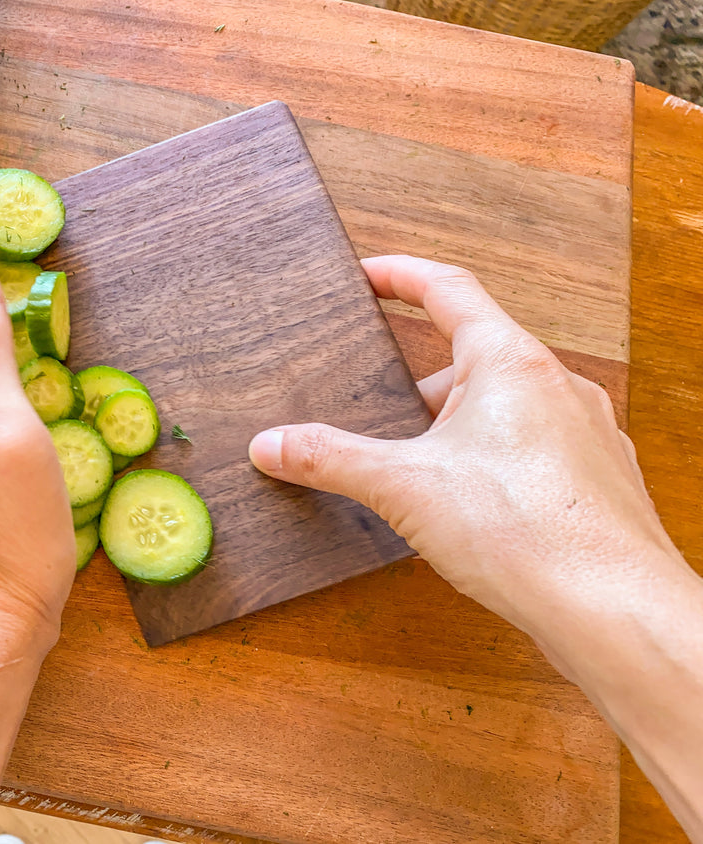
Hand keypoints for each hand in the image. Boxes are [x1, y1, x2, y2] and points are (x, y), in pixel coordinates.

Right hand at [249, 255, 681, 638]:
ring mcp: (582, 433)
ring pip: (501, 409)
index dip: (400, 275)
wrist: (613, 610)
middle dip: (414, 387)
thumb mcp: (403, 486)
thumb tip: (272, 445)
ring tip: (415, 473)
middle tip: (373, 412)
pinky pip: (528, 449)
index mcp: (510, 362)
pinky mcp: (592, 480)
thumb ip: (331, 458)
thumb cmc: (527, 532)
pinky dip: (488, 463)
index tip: (367, 275)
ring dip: (452, 430)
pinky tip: (465, 508)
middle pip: (469, 359)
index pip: (448, 289)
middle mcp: (555, 385)